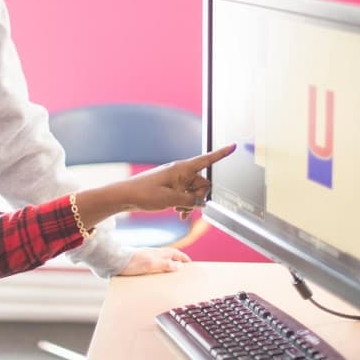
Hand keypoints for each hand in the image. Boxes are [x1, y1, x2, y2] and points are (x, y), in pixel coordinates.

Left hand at [71, 144, 235, 231]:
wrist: (125, 196)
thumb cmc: (144, 194)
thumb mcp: (170, 199)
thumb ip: (190, 200)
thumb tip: (203, 202)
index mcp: (182, 168)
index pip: (206, 159)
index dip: (221, 154)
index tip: (234, 146)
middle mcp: (181, 172)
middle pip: (202, 183)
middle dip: (199, 197)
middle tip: (185, 208)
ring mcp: (176, 180)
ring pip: (194, 192)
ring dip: (191, 204)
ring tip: (178, 212)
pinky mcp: (172, 188)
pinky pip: (186, 196)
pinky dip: (185, 205)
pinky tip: (178, 213)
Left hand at [117, 247, 191, 275]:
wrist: (112, 262)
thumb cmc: (131, 263)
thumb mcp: (150, 264)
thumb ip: (164, 264)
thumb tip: (178, 266)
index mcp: (157, 253)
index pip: (174, 253)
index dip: (183, 257)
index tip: (190, 263)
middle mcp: (152, 254)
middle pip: (168, 255)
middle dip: (176, 260)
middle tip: (182, 269)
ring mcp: (145, 258)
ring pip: (160, 260)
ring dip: (167, 264)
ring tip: (171, 274)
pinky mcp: (138, 263)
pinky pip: (152, 265)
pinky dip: (158, 268)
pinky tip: (155, 276)